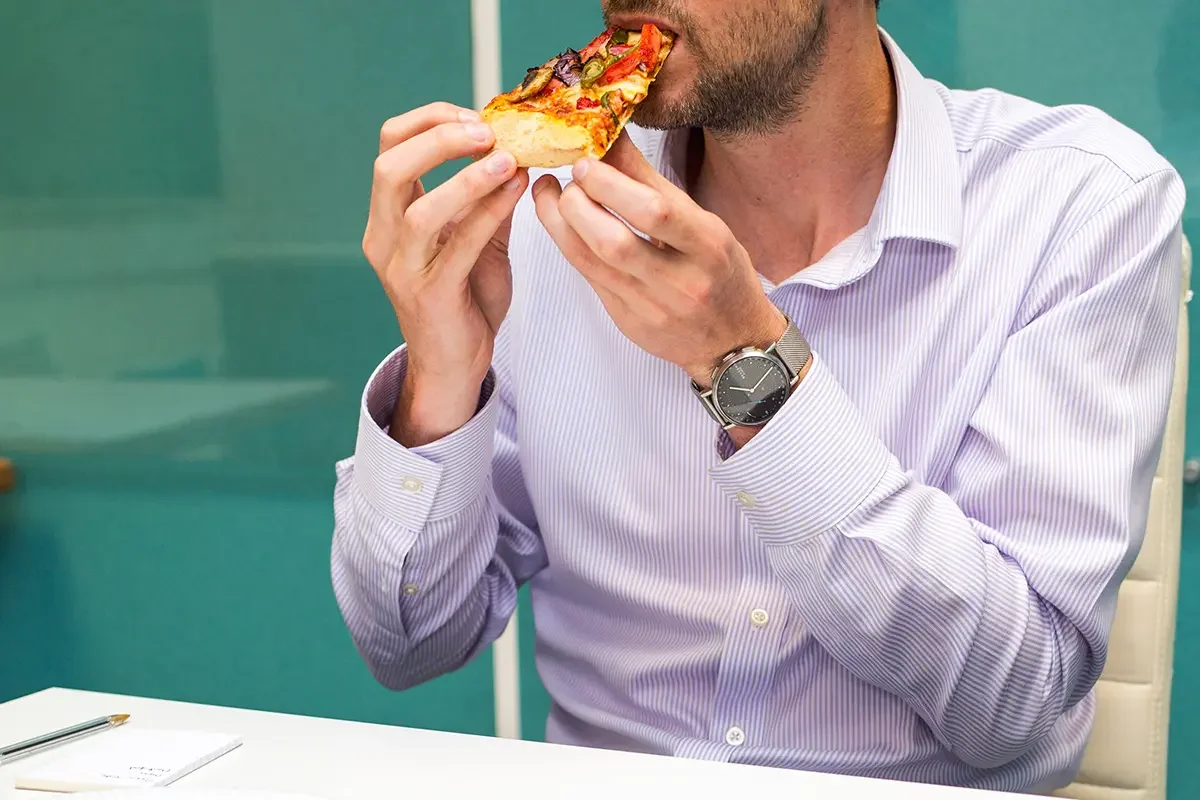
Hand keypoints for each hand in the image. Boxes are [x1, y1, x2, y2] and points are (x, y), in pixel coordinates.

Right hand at [364, 102, 529, 444]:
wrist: (456, 366)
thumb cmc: (465, 301)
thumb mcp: (477, 239)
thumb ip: (486, 198)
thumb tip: (515, 150)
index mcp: (388, 217)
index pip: (390, 147)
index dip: (429, 121)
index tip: (475, 115)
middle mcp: (385, 238)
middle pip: (388, 166)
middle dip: (438, 138)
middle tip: (486, 131)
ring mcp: (403, 269)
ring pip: (417, 209)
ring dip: (465, 176)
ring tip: (507, 158)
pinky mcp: (429, 295)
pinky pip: (457, 246)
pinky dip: (488, 212)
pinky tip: (516, 192)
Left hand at [530, 133, 784, 387]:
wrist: (733, 342)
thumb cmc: (721, 274)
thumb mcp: (706, 223)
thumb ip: (655, 184)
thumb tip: (612, 138)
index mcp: (708, 246)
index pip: (654, 211)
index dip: (611, 183)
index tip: (588, 162)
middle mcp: (681, 281)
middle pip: (614, 241)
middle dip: (578, 203)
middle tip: (565, 181)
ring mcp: (652, 308)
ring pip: (591, 262)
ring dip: (559, 223)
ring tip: (548, 196)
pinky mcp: (629, 323)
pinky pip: (590, 279)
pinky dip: (571, 246)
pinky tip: (563, 226)